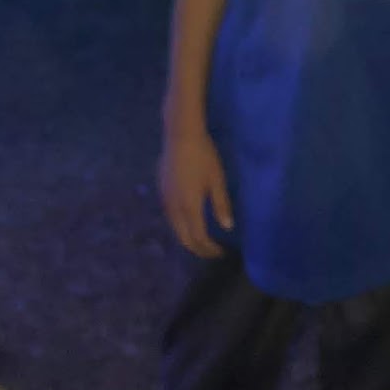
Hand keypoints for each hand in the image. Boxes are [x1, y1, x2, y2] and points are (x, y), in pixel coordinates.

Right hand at [159, 128, 233, 257]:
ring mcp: (165, 201)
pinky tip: (190, 222)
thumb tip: (227, 227)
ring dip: (188, 238)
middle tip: (212, 251)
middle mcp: (174, 209)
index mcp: (189, 208)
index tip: (221, 252)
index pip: (198, 238)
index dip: (209, 249)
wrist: (181, 136)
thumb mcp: (217, 180)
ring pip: (175, 229)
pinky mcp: (162, 192)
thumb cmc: (204, 156)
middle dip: (198, 248)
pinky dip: (181, 227)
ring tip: (203, 240)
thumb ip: (221, 205)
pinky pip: (171, 218)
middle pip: (184, 239)